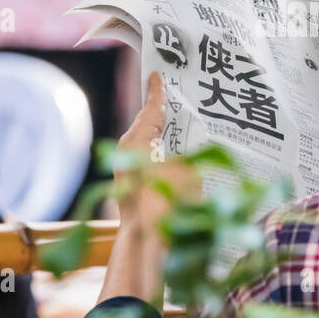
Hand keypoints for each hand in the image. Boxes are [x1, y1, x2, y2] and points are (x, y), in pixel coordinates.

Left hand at [100, 71, 196, 303]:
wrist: (145, 243)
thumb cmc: (167, 201)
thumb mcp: (187, 167)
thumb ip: (190, 151)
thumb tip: (189, 151)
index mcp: (136, 138)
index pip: (151, 107)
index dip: (159, 91)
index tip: (158, 74)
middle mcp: (128, 151)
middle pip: (149, 124)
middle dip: (165, 112)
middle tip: (180, 95)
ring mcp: (128, 171)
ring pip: (151, 145)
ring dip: (168, 137)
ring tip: (189, 125)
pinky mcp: (134, 187)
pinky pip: (152, 163)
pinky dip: (166, 157)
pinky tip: (185, 158)